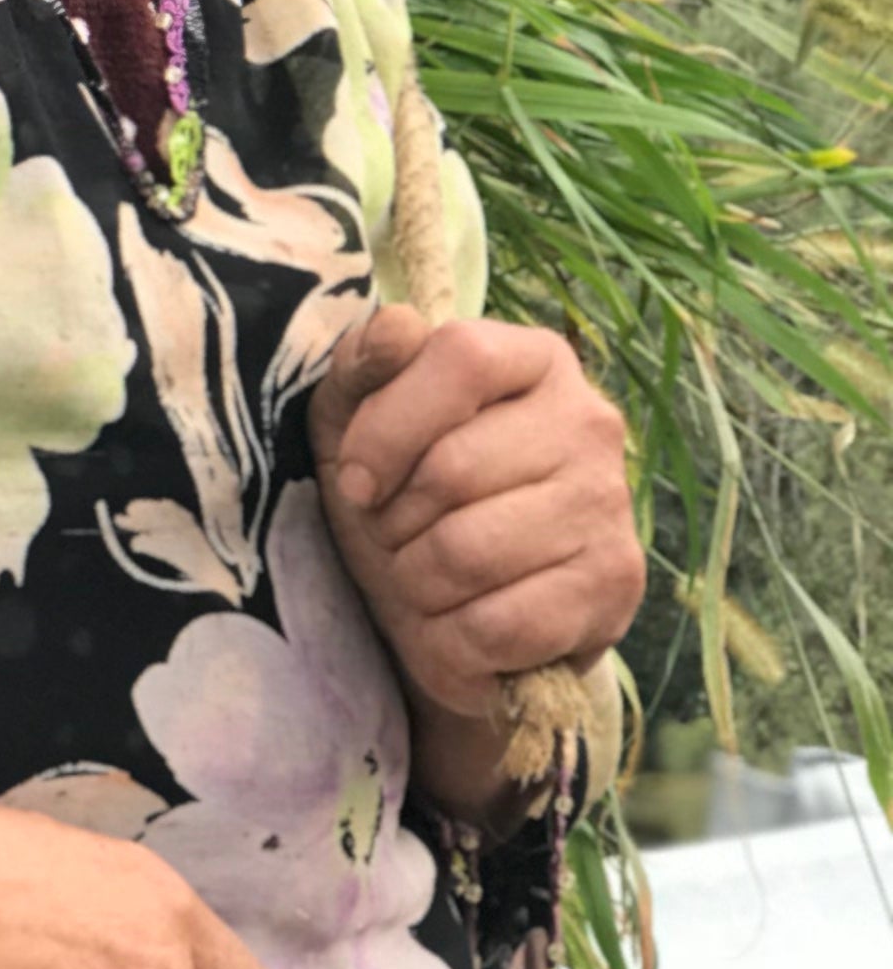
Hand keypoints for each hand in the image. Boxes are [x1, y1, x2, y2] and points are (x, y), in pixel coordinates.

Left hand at [311, 304, 644, 732]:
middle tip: (397, 538)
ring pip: (467, 552)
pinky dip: (450, 641)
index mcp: (533, 360)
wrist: (450, 612)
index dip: (387, 428)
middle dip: (393, 522)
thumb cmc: (401, 499)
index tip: (356, 480)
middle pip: (453, 468)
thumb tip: (395, 327)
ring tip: (425, 581)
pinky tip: (461, 627)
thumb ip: (364, 366)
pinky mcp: (614, 586)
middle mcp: (589, 421)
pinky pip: (497, 625)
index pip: (461, 358)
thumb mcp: (354, 422)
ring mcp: (610, 504)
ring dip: (416, 584)